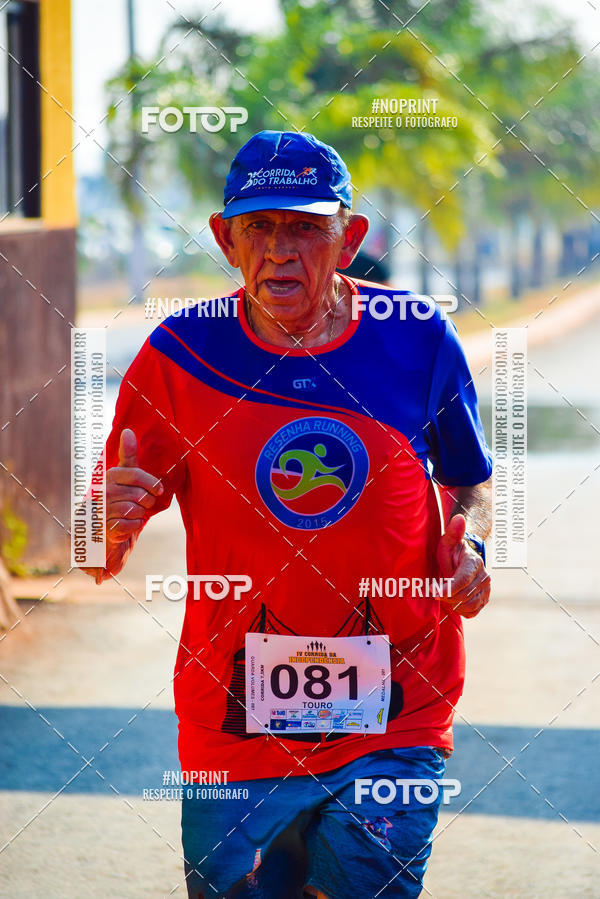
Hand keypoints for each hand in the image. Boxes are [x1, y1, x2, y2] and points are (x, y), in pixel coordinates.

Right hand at [80, 429, 162, 582]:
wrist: (102, 538)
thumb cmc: (118, 504)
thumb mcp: (124, 480)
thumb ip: (128, 457)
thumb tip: (127, 430)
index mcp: (106, 478)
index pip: (132, 473)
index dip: (150, 482)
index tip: (159, 490)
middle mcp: (99, 493)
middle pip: (137, 494)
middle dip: (147, 502)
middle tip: (143, 506)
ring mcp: (99, 512)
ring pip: (133, 509)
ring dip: (139, 515)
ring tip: (133, 515)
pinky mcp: (101, 530)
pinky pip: (128, 525)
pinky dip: (133, 527)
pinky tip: (126, 527)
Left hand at [436, 514, 489, 618]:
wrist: (462, 562)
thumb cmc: (451, 552)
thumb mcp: (447, 542)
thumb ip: (452, 533)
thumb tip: (459, 518)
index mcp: (475, 563)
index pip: (462, 580)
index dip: (447, 588)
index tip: (432, 590)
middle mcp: (484, 577)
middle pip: (463, 595)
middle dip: (446, 596)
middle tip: (435, 591)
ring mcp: (486, 589)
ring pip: (468, 605)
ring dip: (452, 603)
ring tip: (444, 594)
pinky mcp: (485, 599)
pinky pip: (473, 612)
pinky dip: (461, 610)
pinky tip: (453, 600)